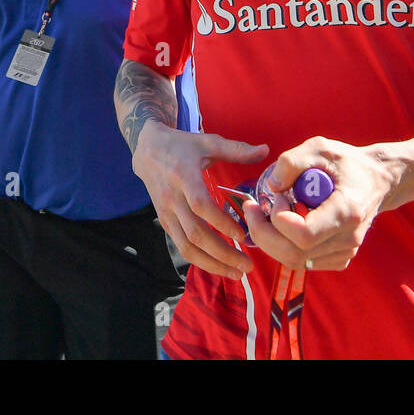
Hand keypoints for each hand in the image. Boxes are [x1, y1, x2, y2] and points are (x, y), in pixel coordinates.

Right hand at [131, 123, 267, 278]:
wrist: (147, 151)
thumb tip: (265, 150)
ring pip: (186, 246)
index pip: (201, 205)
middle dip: (222, 253)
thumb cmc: (181, 145)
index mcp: (183, 177)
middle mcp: (172, 199)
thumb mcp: (207, 142)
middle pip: (195, 234)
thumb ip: (236, 149)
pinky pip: (181, 246)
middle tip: (247, 265)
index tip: (242, 235)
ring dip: (211, 263)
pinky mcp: (165, 222)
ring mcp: (166, 214)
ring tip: (236, 272)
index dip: (221, 222)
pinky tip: (219, 266)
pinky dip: (199, 260)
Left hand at [243, 136, 396, 271]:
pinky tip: (284, 224)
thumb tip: (271, 188)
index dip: (280, 219)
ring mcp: (345, 252)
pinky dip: (284, 246)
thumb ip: (292, 161)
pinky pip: (302, 262)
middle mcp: (348, 238)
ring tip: (264, 213)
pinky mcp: (340, 259)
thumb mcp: (320, 148)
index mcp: (347, 211)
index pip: (304, 235)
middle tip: (251, 209)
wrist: (377, 181)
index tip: (277, 195)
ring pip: (294, 261)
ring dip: (270, 240)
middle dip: (263, 233)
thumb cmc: (347, 163)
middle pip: (294, 254)